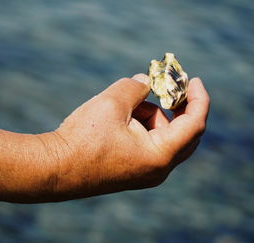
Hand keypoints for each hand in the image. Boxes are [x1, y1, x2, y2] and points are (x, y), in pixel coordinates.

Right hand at [45, 74, 209, 199]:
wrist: (55, 168)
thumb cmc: (83, 138)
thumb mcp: (112, 103)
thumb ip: (136, 86)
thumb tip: (147, 82)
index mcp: (160, 155)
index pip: (194, 124)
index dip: (198, 98)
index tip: (194, 79)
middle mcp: (158, 169)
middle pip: (185, 133)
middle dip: (178, 106)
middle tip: (168, 85)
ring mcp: (146, 173)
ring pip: (163, 135)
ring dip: (152, 114)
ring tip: (124, 106)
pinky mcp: (134, 171)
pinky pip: (150, 143)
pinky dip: (142, 125)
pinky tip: (119, 119)